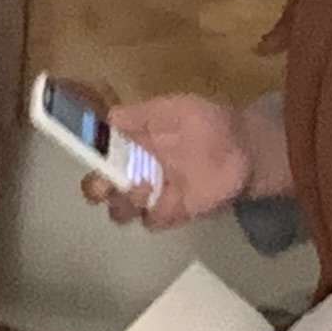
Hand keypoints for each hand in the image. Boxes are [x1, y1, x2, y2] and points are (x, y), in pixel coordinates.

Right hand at [86, 94, 250, 228]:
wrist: (246, 148)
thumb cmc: (208, 123)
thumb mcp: (173, 108)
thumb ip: (139, 114)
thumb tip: (105, 119)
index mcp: (130, 142)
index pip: (95, 151)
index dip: (86, 154)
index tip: (88, 153)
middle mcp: (135, 169)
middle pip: (99, 186)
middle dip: (95, 187)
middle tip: (106, 184)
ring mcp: (153, 193)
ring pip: (119, 207)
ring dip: (124, 201)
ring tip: (145, 188)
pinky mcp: (173, 213)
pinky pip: (150, 222)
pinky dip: (154, 213)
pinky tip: (167, 200)